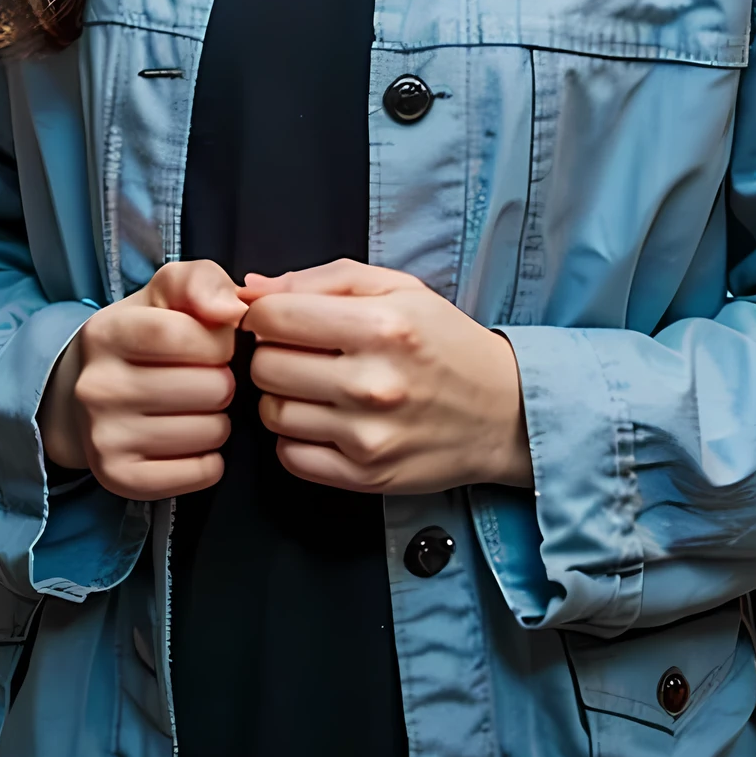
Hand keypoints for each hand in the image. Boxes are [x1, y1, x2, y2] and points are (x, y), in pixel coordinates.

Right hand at [38, 261, 245, 499]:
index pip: (186, 335)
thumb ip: (202, 282)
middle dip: (223, 380)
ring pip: (212, 431)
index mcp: (107, 333)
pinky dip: (210, 458)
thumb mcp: (166, 293)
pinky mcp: (121, 479)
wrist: (85, 397)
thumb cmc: (142, 336)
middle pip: (211, 387)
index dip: (219, 341)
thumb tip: (232, 311)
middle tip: (204, 378)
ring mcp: (105, 439)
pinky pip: (203, 472)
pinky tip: (190, 440)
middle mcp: (98, 388)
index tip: (216, 343)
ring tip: (195, 407)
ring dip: (219, 418)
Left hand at [242, 260, 531, 494]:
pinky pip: (290, 456)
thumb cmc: (445, 342)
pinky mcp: (365, 477)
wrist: (503, 413)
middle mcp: (373, 383)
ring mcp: (368, 436)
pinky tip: (324, 420)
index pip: (273, 317)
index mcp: (381, 325)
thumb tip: (252, 288)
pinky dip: (297, 437)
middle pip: (265, 367)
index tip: (278, 319)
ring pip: (271, 413)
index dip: (264, 314)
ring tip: (315, 387)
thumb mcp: (399, 289)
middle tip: (302, 354)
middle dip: (273, 354)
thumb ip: (324, 279)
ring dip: (283, 397)